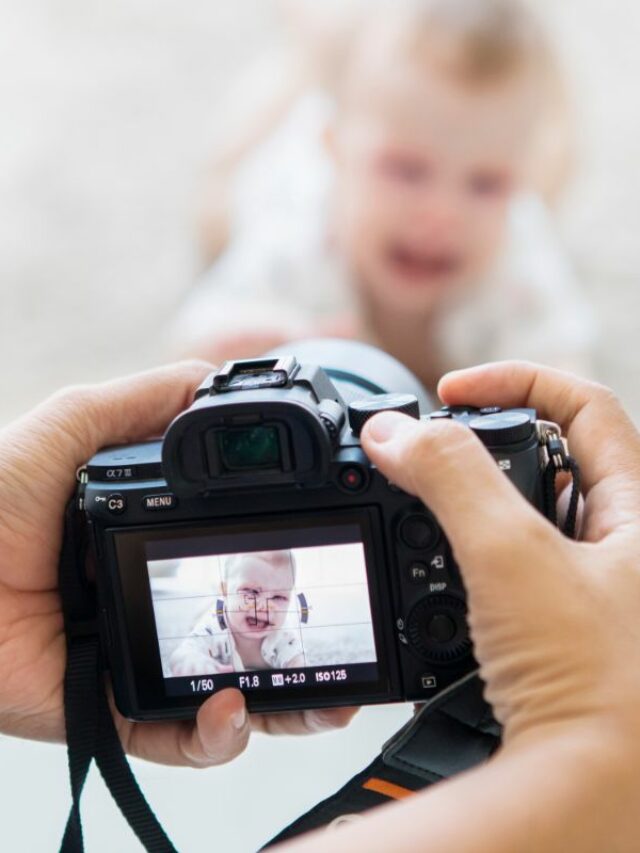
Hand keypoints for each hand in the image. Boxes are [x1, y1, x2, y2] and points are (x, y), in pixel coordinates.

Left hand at [0, 362, 355, 767]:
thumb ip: (138, 403)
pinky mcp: (108, 708)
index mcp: (150, 535)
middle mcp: (152, 596)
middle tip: (348, 644)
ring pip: (226, 689)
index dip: (284, 558)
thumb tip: (211, 377)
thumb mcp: (68, 430)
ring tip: (324, 703)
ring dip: (283, 704)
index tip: (329, 552)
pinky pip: (174, 738)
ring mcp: (135, 656)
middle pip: (243, 627)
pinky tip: (232, 712)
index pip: (234, 550)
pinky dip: (213, 738)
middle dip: (301, 645)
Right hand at [361, 362, 639, 746]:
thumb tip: (396, 432)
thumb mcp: (511, 556)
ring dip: (469, 504)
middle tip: (428, 451)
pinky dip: (467, 557)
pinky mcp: (555, 624)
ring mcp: (588, 586)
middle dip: (483, 444)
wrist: (593, 788)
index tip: (452, 392)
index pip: (585, 403)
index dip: (517, 379)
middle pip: (552, 454)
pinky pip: (506, 566)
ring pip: (523, 513)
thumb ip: (451, 478)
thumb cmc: (594, 685)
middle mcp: (622, 543)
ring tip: (423, 511)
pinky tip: (440, 576)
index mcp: (638, 510)